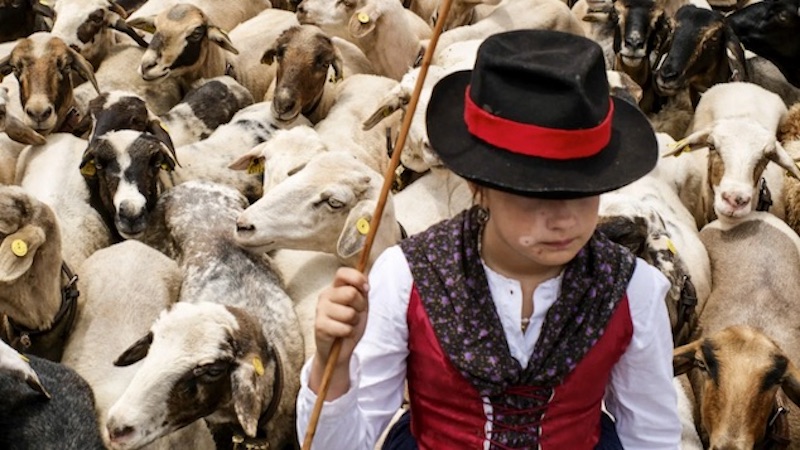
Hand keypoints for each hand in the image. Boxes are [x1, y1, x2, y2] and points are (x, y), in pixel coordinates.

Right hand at [309, 267, 368, 398]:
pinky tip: (342, 334)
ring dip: (354, 323)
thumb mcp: (360, 305)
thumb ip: (362, 291)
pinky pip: (345, 328)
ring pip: (350, 313)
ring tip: (347, 325)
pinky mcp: (320, 326)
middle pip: (351, 293)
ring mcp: (320, 310)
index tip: (366, 289)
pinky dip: (349, 333)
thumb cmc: (350, 324)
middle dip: (360, 306)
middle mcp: (325, 296)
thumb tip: (365, 282)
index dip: (357, 278)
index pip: (343, 273)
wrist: (338, 349)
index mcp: (335, 288)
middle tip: (355, 314)